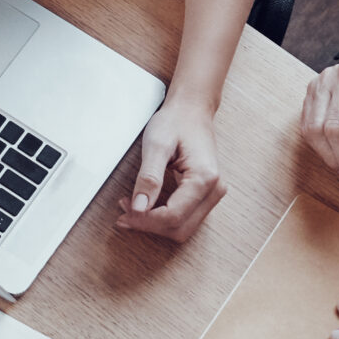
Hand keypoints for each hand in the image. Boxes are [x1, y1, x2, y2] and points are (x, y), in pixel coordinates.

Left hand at [116, 97, 224, 240]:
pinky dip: (163, 219)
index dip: (145, 219)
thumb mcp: (156, 145)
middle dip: (149, 225)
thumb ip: (149, 178)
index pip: (173, 216)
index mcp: (205, 178)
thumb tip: (139, 208)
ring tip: (131, 210)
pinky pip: (185, 218)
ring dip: (155, 225)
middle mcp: (214, 190)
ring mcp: (212, 194)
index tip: (125, 211)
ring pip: (183, 228)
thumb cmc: (176, 121)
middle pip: (180, 228)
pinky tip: (144, 209)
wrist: (191, 110)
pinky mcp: (205, 194)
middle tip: (124, 213)